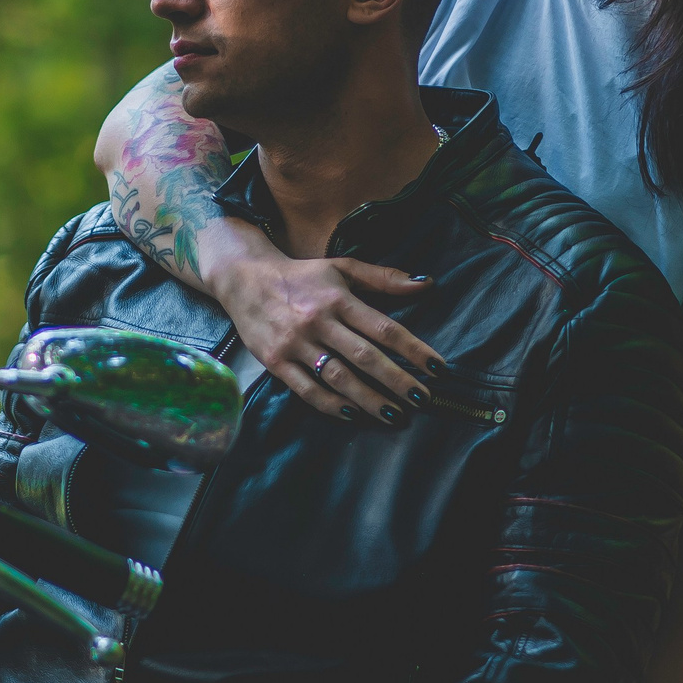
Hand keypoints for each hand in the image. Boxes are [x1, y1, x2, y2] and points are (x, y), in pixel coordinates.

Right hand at [205, 248, 444, 422]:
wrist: (245, 279)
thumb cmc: (302, 276)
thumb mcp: (342, 269)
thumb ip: (383, 278)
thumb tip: (426, 284)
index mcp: (338, 299)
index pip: (384, 329)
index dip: (414, 350)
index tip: (438, 368)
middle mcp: (318, 322)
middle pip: (365, 357)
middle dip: (398, 380)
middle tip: (423, 399)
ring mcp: (295, 344)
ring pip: (338, 377)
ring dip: (369, 399)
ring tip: (395, 414)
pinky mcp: (276, 361)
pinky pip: (306, 389)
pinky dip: (331, 404)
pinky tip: (353, 413)